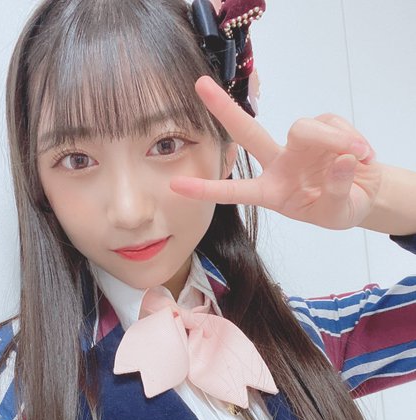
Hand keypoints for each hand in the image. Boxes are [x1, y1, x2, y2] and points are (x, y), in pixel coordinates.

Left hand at [170, 76, 382, 229]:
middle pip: (247, 132)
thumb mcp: (338, 212)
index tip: (175, 186)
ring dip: (333, 140)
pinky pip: (332, 123)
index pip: (235, 191)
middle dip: (224, 108)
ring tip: (357, 157)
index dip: (206, 189)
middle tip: (199, 85)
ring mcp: (298, 143)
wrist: (365, 193)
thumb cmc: (340, 207)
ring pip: (304, 127)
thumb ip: (337, 192)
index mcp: (272, 192)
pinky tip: (362, 154)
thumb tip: (341, 160)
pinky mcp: (322, 126)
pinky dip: (351, 137)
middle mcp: (278, 163)